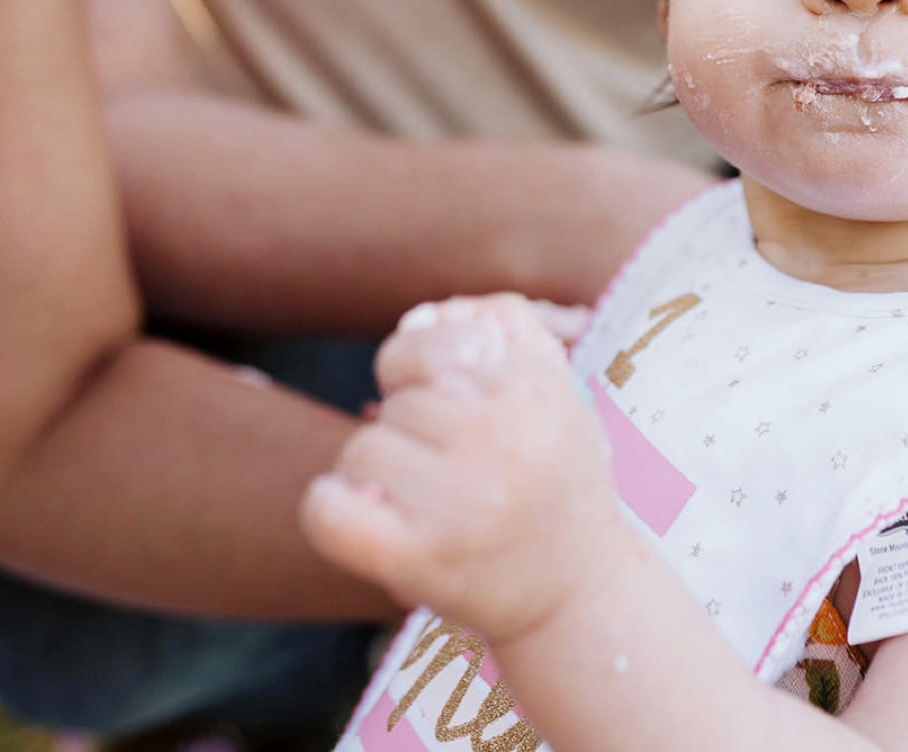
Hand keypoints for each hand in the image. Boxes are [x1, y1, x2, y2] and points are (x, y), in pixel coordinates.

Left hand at [300, 295, 626, 641]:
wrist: (580, 592)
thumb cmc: (555, 480)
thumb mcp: (558, 390)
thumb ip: (504, 329)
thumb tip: (422, 315)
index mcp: (538, 390)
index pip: (436, 342)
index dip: (418, 364)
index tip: (436, 395)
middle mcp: (505, 441)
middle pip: (399, 401)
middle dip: (408, 426)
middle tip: (445, 465)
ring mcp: (463, 506)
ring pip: (363, 449)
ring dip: (377, 469)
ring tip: (419, 497)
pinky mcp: (423, 563)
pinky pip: (329, 511)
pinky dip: (327, 508)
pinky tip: (358, 514)